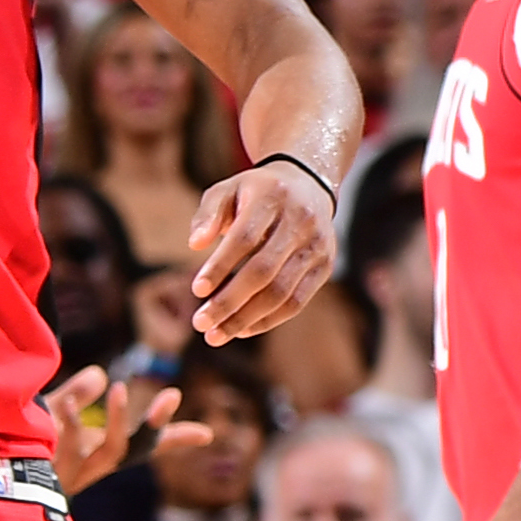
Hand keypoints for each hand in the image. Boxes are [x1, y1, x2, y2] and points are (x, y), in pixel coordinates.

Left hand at [43, 366, 201, 498]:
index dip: (173, 438)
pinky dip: (69, 421)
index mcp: (96, 454)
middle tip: (173, 396)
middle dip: (155, 426)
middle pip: (134, 451)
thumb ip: (75, 393)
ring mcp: (72, 471)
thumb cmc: (18, 442)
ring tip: (121, 389)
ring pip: (109, 452)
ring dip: (118, 421)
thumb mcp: (50, 412)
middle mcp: (90, 467)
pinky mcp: (51, 469)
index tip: (207, 434)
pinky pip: (66, 444)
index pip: (143, 447)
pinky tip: (67, 402)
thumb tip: (99, 374)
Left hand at [186, 160, 334, 342]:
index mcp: (273, 197)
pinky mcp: (325, 267)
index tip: (196, 290)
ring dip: (246, 319)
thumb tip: (194, 244)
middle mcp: (301, 222)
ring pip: (281, 293)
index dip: (221, 266)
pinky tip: (242, 330)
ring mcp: (317, 246)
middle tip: (201, 323)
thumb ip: (208, 214)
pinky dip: (267, 320)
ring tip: (216, 335)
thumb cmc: (256, 192)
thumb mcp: (228, 189)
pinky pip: (296, 302)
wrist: (308, 185)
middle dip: (229, 302)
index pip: (245, 238)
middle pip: (263, 271)